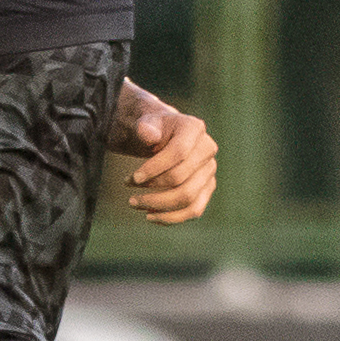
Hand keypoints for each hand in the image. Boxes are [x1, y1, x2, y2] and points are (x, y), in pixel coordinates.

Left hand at [119, 103, 218, 224]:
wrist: (163, 136)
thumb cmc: (152, 129)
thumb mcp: (145, 122)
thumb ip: (145, 127)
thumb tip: (149, 135)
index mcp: (194, 128)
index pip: (178, 152)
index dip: (154, 168)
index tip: (132, 178)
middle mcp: (207, 149)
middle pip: (182, 179)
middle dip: (152, 190)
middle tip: (129, 194)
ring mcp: (209, 170)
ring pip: (188, 199)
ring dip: (160, 207)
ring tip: (136, 205)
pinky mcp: (207, 188)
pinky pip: (194, 210)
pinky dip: (171, 217)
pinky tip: (150, 215)